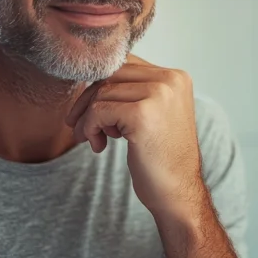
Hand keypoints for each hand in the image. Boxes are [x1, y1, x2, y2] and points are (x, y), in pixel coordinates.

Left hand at [66, 55, 205, 219]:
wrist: (178, 193)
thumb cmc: (161, 157)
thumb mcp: (154, 113)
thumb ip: (134, 92)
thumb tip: (92, 78)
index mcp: (176, 77)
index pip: (125, 64)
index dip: (102, 86)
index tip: (91, 112)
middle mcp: (171, 80)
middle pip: (111, 74)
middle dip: (88, 99)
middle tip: (79, 127)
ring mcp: (159, 95)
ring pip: (102, 92)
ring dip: (87, 118)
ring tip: (94, 139)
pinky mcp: (142, 114)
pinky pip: (98, 111)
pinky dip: (89, 128)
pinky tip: (98, 146)